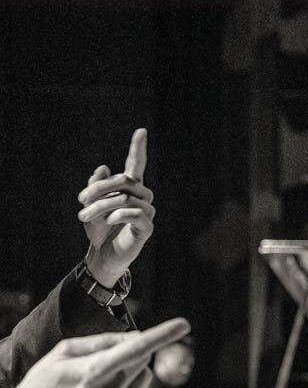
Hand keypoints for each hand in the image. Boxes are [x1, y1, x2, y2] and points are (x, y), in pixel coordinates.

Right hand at [0, 318, 189, 387]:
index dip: (161, 335)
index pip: (136, 349)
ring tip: (100, 376)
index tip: (183, 324)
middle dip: (133, 351)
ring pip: (142, 377)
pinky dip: (125, 387)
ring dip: (131, 369)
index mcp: (94, 372)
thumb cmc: (45, 380)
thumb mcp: (67, 350)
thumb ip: (104, 342)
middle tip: (107, 354)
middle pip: (142, 360)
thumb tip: (135, 337)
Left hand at [77, 129, 154, 286]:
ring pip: (126, 198)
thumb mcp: (91, 206)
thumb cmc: (98, 230)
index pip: (136, 165)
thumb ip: (96, 187)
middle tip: (80, 200)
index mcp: (130, 189)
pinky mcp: (146, 227)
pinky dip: (118, 215)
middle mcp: (142, 197)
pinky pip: (136, 213)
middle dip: (100, 188)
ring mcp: (146, 212)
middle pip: (125, 180)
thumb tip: (104, 168)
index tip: (141, 130)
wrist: (101, 257)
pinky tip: (108, 221)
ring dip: (101, 206)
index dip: (138, 148)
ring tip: (84, 216)